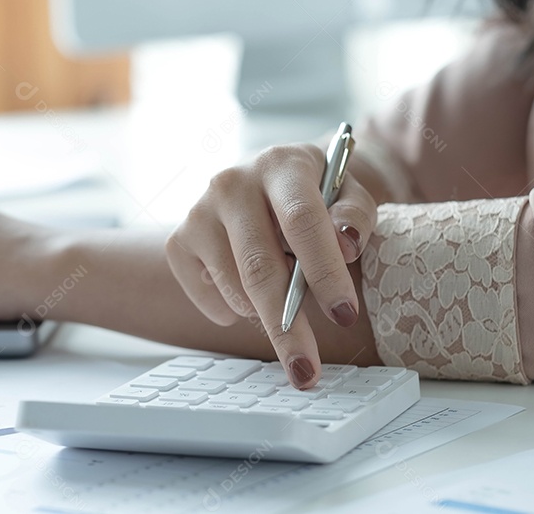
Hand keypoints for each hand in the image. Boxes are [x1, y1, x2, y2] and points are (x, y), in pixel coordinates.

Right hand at [165, 142, 377, 388]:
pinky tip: (250, 291)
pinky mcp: (178, 241)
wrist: (272, 181)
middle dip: (286, 325)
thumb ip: (355, 216)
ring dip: (265, 312)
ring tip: (286, 299)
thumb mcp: (349, 194)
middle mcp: (231, 183)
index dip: (324, 271)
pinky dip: (233, 311)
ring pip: (234, 289)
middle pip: (258, 266)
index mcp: (280, 164)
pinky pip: (207, 298)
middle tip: (306, 370)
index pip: (302, 221)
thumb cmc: (317, 195)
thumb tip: (345, 244)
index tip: (345, 316)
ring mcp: (198, 212)